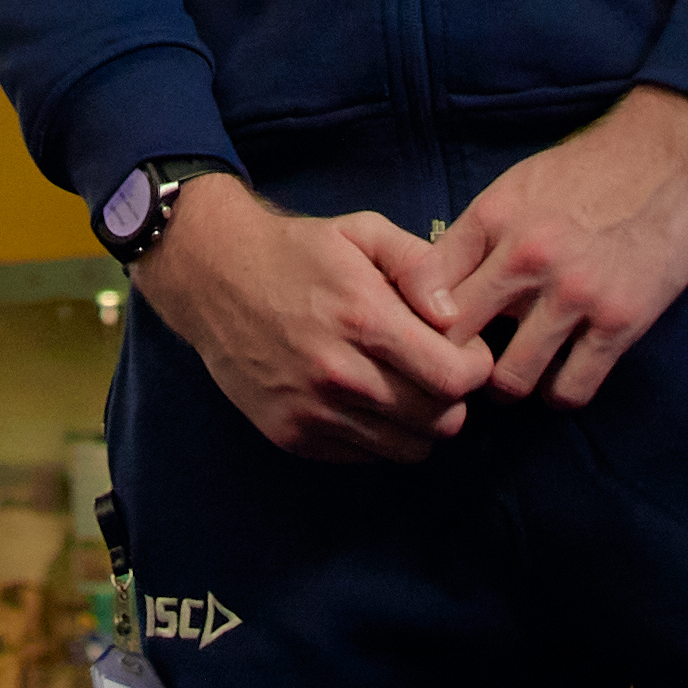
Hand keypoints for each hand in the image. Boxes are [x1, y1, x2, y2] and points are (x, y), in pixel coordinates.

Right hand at [137, 176, 490, 461]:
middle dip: (453, 397)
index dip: (475, 366)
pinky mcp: (292, 436)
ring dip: (419, 422)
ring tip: (402, 385)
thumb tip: (454, 315)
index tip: (464, 349)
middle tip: (436, 369)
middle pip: (441, 421)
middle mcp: (339, 374)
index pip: (456, 379)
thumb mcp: (363, 231)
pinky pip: (366, 456)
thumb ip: (420, 265)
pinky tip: (364, 397)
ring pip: (408, 449)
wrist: (212, 278)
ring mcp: (313, 411)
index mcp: (364, 318)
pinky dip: (378, 435)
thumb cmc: (298, 251)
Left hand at [417, 83, 687, 407]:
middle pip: (457, 339)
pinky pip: (571, 389)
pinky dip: (560, 393)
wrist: (671, 156)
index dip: (417, 320)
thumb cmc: (587, 170)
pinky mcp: (620, 321)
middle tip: (464, 370)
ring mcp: (575, 292)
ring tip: (514, 376)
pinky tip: (561, 377)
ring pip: (511, 379)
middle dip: (453, 362)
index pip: (425, 288)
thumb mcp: (517, 186)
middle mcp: (527, 256)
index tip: (425, 335)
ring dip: (508, 386)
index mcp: (494, 217)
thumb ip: (476, 236)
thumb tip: (432, 289)